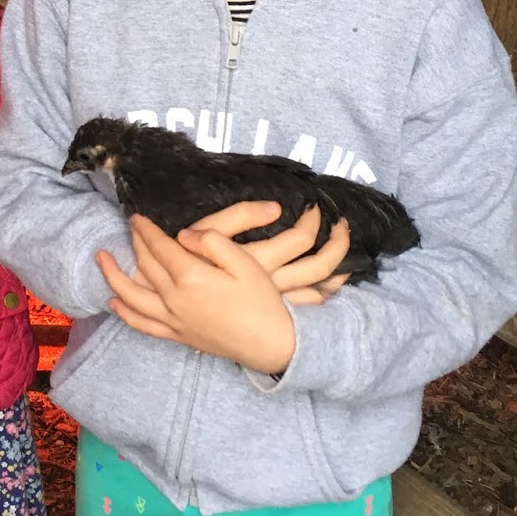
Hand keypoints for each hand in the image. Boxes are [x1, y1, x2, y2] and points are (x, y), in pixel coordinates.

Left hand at [95, 208, 342, 372]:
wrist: (272, 345)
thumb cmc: (262, 301)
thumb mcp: (245, 263)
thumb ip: (212, 242)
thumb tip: (183, 235)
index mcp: (192, 277)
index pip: (160, 247)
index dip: (146, 230)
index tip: (136, 217)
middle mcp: (175, 300)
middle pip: (145, 266)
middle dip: (135, 243)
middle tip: (129, 227)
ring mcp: (174, 320)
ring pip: (133, 296)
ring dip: (113, 276)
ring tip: (101, 259)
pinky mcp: (178, 336)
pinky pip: (142, 325)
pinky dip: (125, 312)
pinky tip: (115, 302)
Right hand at [188, 199, 351, 304]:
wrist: (170, 302)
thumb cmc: (186, 263)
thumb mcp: (208, 231)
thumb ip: (240, 216)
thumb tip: (276, 208)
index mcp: (259, 260)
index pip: (301, 238)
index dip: (314, 219)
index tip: (315, 204)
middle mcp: (271, 283)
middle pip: (320, 266)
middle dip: (338, 244)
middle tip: (343, 224)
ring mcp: (272, 301)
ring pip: (317, 292)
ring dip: (337, 272)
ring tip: (345, 251)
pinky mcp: (267, 311)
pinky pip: (306, 306)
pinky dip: (321, 293)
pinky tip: (328, 282)